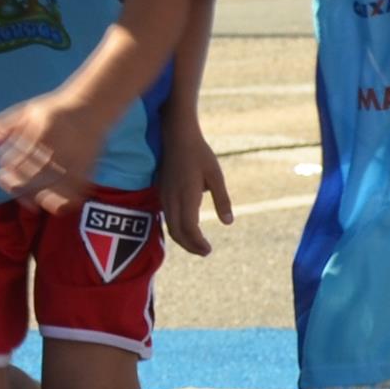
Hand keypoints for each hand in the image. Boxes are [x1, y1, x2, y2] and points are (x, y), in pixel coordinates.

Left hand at [0, 87, 118, 214]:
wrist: (91, 106)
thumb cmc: (53, 110)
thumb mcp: (26, 111)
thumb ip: (4, 125)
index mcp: (42, 130)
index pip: (17, 156)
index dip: (6, 167)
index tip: (0, 172)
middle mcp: (58, 146)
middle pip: (33, 176)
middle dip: (16, 185)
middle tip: (7, 184)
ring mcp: (74, 159)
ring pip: (52, 188)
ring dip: (36, 196)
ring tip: (26, 201)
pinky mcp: (86, 169)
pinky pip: (74, 191)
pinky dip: (62, 201)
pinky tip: (50, 204)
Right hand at [156, 124, 236, 255]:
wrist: (176, 136)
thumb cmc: (199, 154)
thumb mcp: (216, 176)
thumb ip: (222, 200)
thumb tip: (228, 222)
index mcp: (187, 196)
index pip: (190, 229)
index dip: (198, 243)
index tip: (208, 250)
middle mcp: (172, 199)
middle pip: (177, 232)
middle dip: (190, 246)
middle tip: (205, 252)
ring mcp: (164, 196)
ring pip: (170, 226)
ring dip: (182, 239)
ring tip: (196, 244)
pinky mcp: (161, 192)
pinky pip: (166, 217)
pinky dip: (176, 229)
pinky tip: (185, 229)